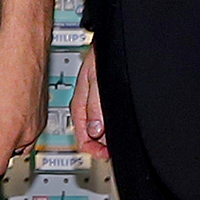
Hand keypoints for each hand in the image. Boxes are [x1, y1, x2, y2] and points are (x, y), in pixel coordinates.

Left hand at [0, 34, 44, 175]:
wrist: (23, 49)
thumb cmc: (2, 71)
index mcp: (11, 134)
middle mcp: (28, 134)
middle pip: (4, 157)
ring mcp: (37, 126)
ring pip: (15, 146)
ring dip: (1, 136)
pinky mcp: (41, 118)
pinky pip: (25, 133)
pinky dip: (13, 127)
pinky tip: (5, 107)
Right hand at [71, 46, 108, 160]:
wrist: (108, 44)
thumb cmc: (101, 55)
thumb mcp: (98, 81)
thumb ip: (96, 106)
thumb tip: (95, 131)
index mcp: (79, 106)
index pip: (81, 138)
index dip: (94, 150)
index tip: (106, 154)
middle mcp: (85, 107)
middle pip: (90, 137)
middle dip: (102, 145)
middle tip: (114, 148)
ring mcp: (93, 105)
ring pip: (98, 130)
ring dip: (107, 137)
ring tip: (118, 138)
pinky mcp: (102, 102)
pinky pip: (105, 120)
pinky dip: (112, 127)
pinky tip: (119, 126)